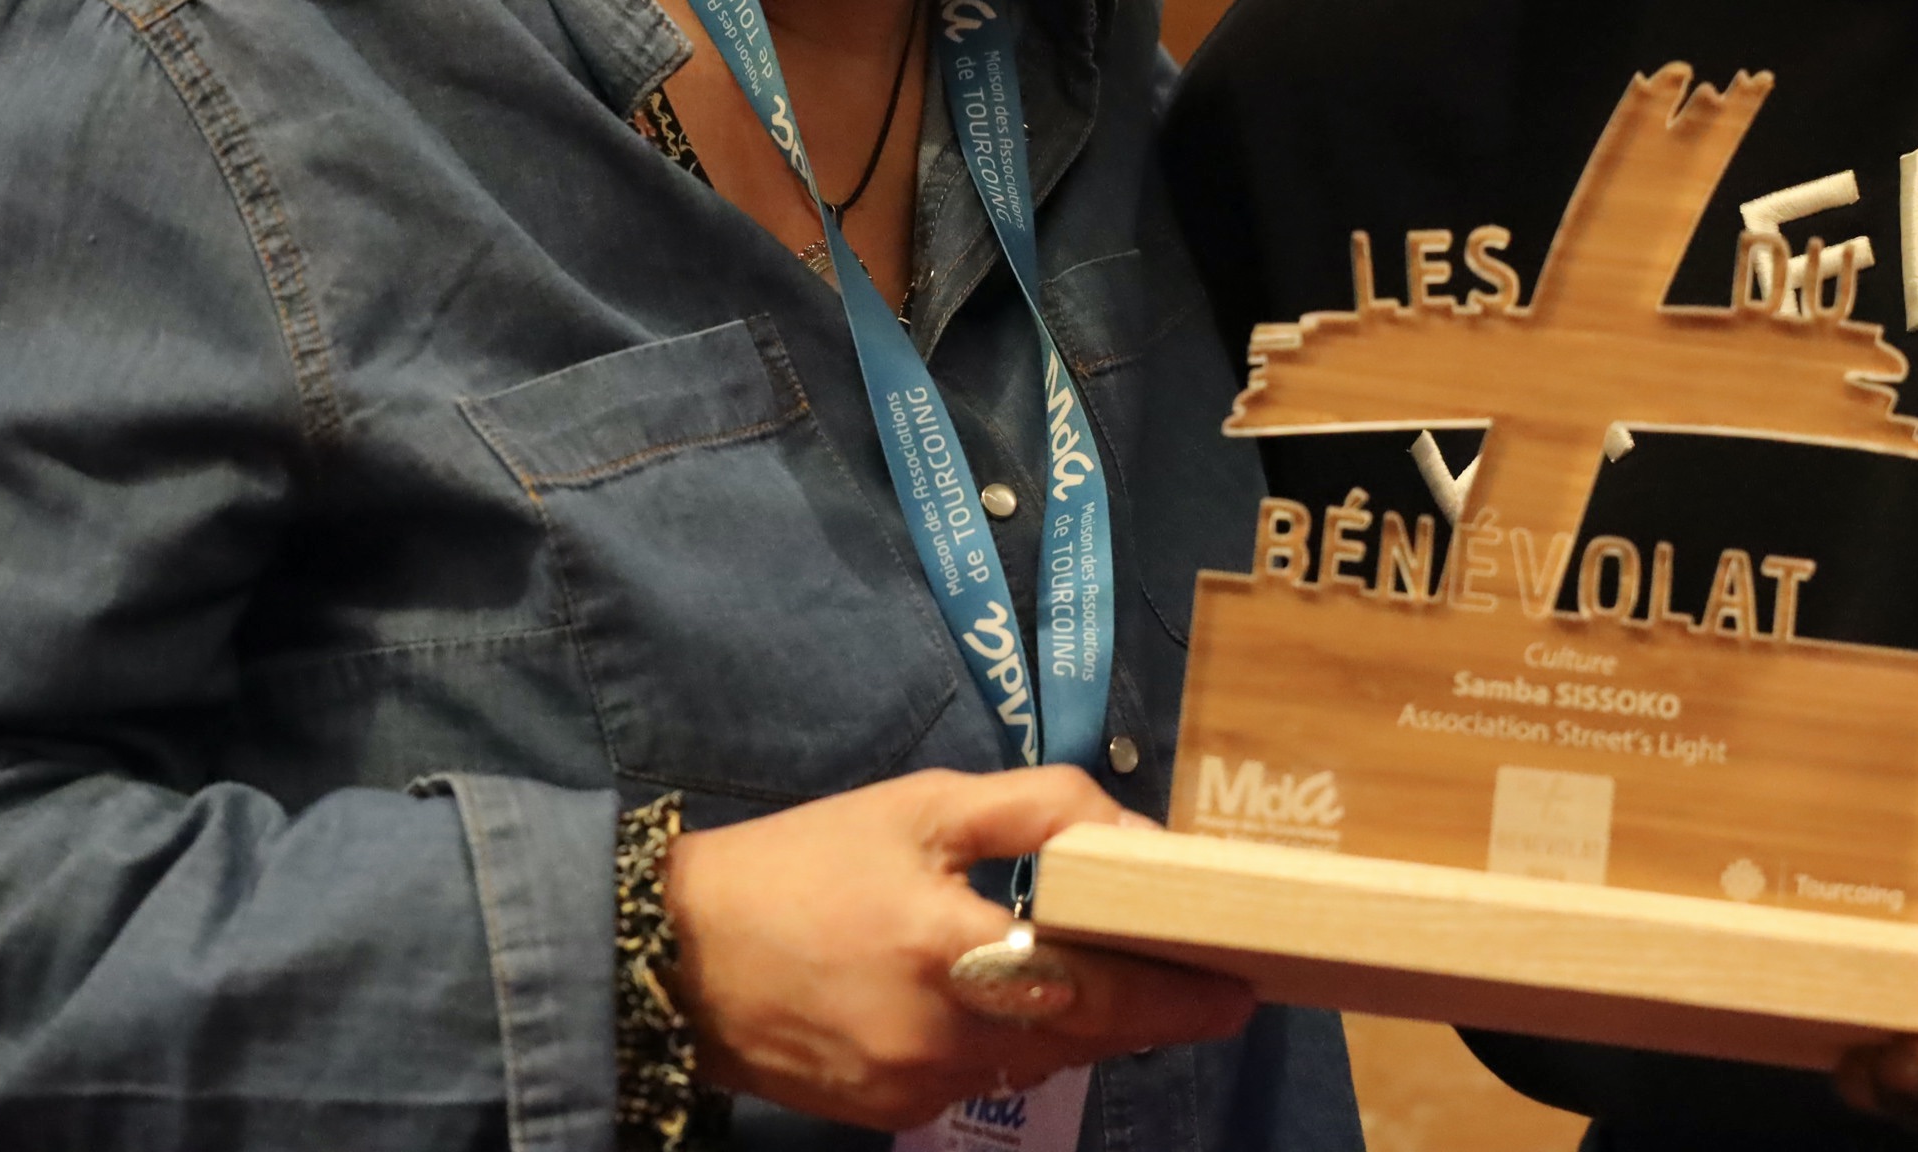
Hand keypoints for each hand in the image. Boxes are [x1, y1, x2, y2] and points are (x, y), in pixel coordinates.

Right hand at [665, 765, 1254, 1129]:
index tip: (1242, 985)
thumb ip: (1039, 810)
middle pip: (1086, 1035)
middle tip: (1206, 979)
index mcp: (949, 949)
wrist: (675, 956)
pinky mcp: (895, 1113)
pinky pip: (986, 1076)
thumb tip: (1135, 835)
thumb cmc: (805, 862)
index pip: (1098, 986)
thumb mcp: (922, 804)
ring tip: (1107, 968)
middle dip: (1150, 1009)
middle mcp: (943, 1036)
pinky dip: (1016, 1038)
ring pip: (1041, 1060)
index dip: (1178, 992)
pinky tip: (1008, 995)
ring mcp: (918, 1088)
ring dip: (1083, 1021)